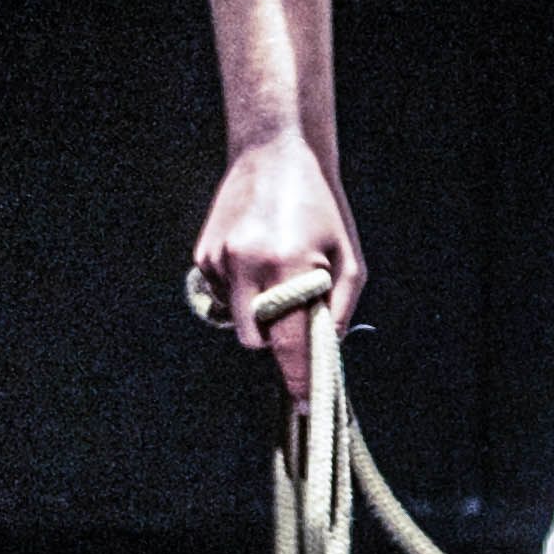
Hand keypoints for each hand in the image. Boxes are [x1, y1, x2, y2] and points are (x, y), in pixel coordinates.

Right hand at [184, 136, 360, 411]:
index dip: (298, 377)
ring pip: (236, 319)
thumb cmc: (321, 205)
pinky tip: (256, 256)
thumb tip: (326, 349)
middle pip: (254, 339)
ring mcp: (220, 260)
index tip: (306, 403)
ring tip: (277, 272)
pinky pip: (222, 294)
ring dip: (257, 312)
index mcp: (288, 266)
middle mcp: (247, 266)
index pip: (290, 342)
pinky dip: (240, 290)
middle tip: (296, 316)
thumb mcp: (349, 256)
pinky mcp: (204, 255)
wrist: (275, 150)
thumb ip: (341, 307)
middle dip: (276, 339)